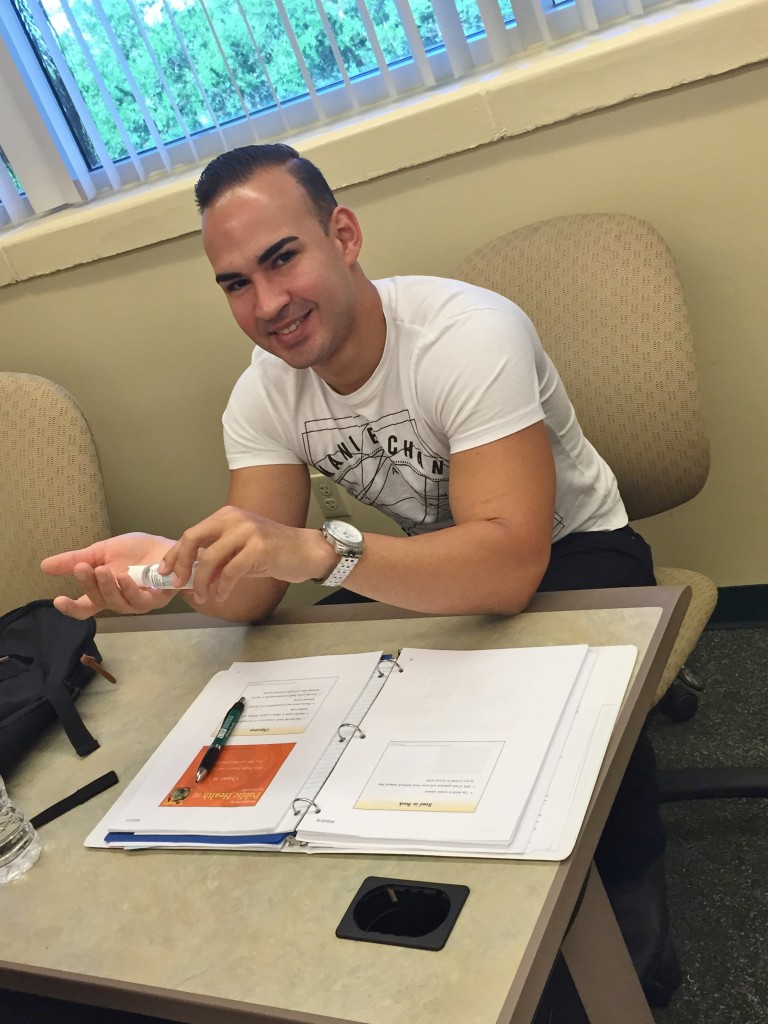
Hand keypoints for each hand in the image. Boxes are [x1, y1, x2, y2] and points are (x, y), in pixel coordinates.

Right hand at [41, 533, 178, 618]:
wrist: (167, 545)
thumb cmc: (137, 551)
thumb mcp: (102, 551)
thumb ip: (76, 559)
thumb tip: (45, 566)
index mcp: (104, 592)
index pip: (84, 607)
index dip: (70, 608)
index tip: (57, 600)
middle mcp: (119, 601)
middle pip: (98, 601)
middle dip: (88, 585)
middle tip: (82, 568)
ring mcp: (137, 603)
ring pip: (117, 603)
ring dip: (106, 587)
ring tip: (100, 570)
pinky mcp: (156, 600)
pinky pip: (139, 601)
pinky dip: (128, 589)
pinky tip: (122, 577)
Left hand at [159, 506, 332, 603]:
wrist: (307, 551)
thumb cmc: (274, 551)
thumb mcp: (240, 549)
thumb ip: (217, 557)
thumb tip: (190, 574)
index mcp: (227, 516)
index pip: (192, 533)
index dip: (175, 553)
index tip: (165, 571)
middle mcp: (234, 519)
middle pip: (193, 539)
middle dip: (180, 564)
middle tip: (177, 583)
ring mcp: (247, 532)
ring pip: (209, 559)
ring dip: (201, 582)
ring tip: (202, 596)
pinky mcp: (258, 548)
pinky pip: (230, 572)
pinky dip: (222, 587)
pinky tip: (221, 595)